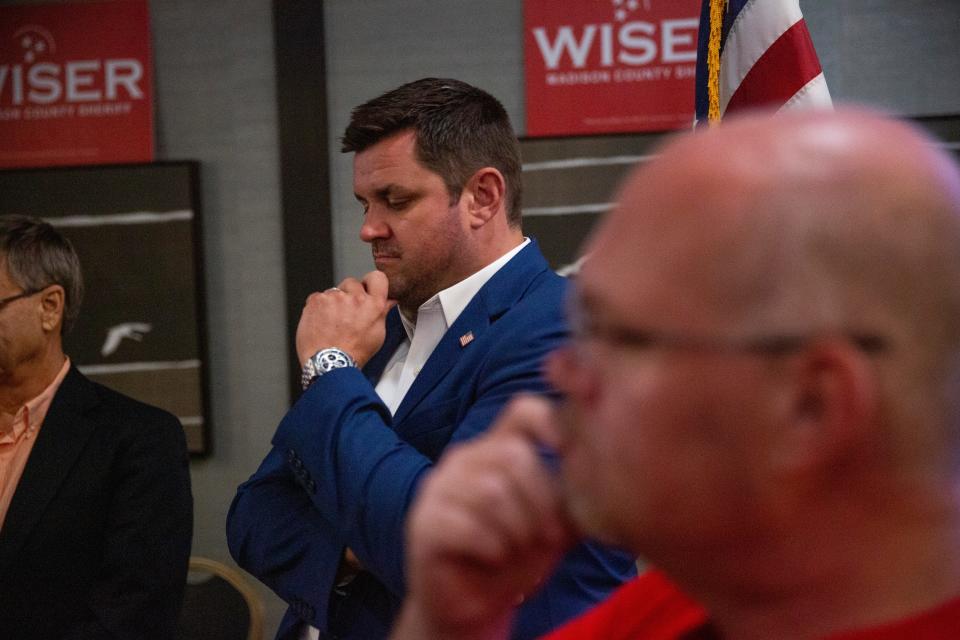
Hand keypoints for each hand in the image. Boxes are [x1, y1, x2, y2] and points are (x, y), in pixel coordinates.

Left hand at [296, 270, 392, 367]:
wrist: (329, 363)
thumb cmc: (353, 353)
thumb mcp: (377, 335)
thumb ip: (382, 313)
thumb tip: (388, 302)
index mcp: (373, 305)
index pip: (377, 277)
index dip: (371, 282)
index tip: (366, 288)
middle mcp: (354, 298)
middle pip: (352, 283)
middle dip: (349, 294)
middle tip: (346, 313)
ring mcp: (334, 297)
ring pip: (334, 291)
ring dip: (333, 302)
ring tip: (332, 322)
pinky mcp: (316, 300)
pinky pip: (318, 297)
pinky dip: (318, 307)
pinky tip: (322, 322)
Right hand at [394, 396, 578, 639]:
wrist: (473, 606)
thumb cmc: (515, 559)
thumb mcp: (554, 525)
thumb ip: (572, 496)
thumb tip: (601, 474)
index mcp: (496, 449)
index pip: (522, 411)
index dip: (549, 422)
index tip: (567, 451)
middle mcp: (464, 459)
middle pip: (513, 454)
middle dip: (541, 502)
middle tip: (548, 536)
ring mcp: (438, 488)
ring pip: (491, 490)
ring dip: (518, 529)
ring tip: (517, 548)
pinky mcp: (424, 523)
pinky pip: (467, 524)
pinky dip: (492, 546)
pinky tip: (493, 557)